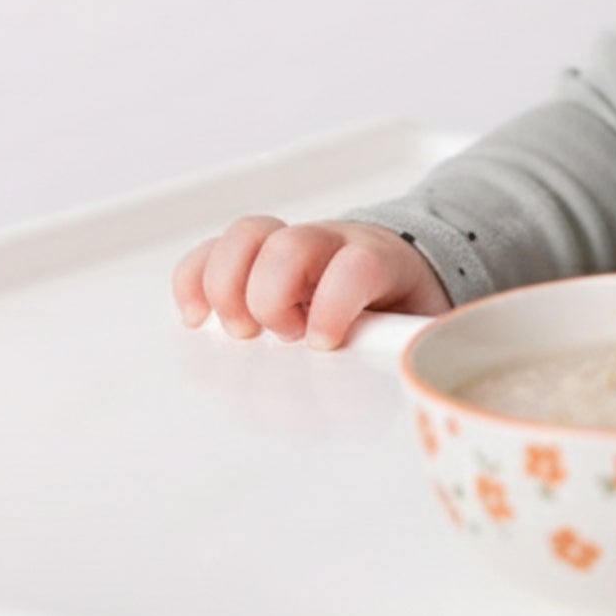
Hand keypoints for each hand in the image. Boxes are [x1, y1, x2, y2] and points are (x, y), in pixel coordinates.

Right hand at [171, 215, 452, 348]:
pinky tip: (197, 318)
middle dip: (274, 296)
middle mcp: (331, 242)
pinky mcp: (253, 257)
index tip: (323, 342)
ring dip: (228, 286)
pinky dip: (194, 281)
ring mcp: (288, 243)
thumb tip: (399, 379)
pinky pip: (211, 251)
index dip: (334, 303)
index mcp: (381, 259)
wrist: (398, 267)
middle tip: (283, 337)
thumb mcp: (421, 325)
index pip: (356, 265)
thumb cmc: (403, 305)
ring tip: (241, 331)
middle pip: (292, 244)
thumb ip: (407, 345)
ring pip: (248, 235)